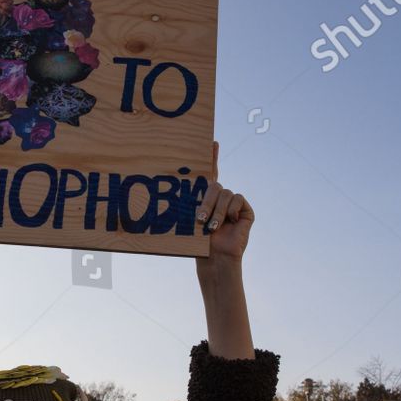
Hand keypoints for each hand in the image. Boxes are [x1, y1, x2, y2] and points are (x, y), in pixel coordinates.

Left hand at [192, 143, 254, 359]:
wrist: (214, 259)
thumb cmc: (197, 244)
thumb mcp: (186, 220)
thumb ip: (181, 205)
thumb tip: (154, 192)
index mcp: (207, 198)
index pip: (210, 172)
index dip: (212, 156)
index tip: (212, 141)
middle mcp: (222, 198)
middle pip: (215, 185)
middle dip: (206, 201)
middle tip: (199, 219)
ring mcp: (234, 204)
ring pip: (225, 192)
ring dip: (216, 211)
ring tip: (211, 227)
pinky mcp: (246, 211)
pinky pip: (238, 199)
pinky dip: (230, 210)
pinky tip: (227, 222)